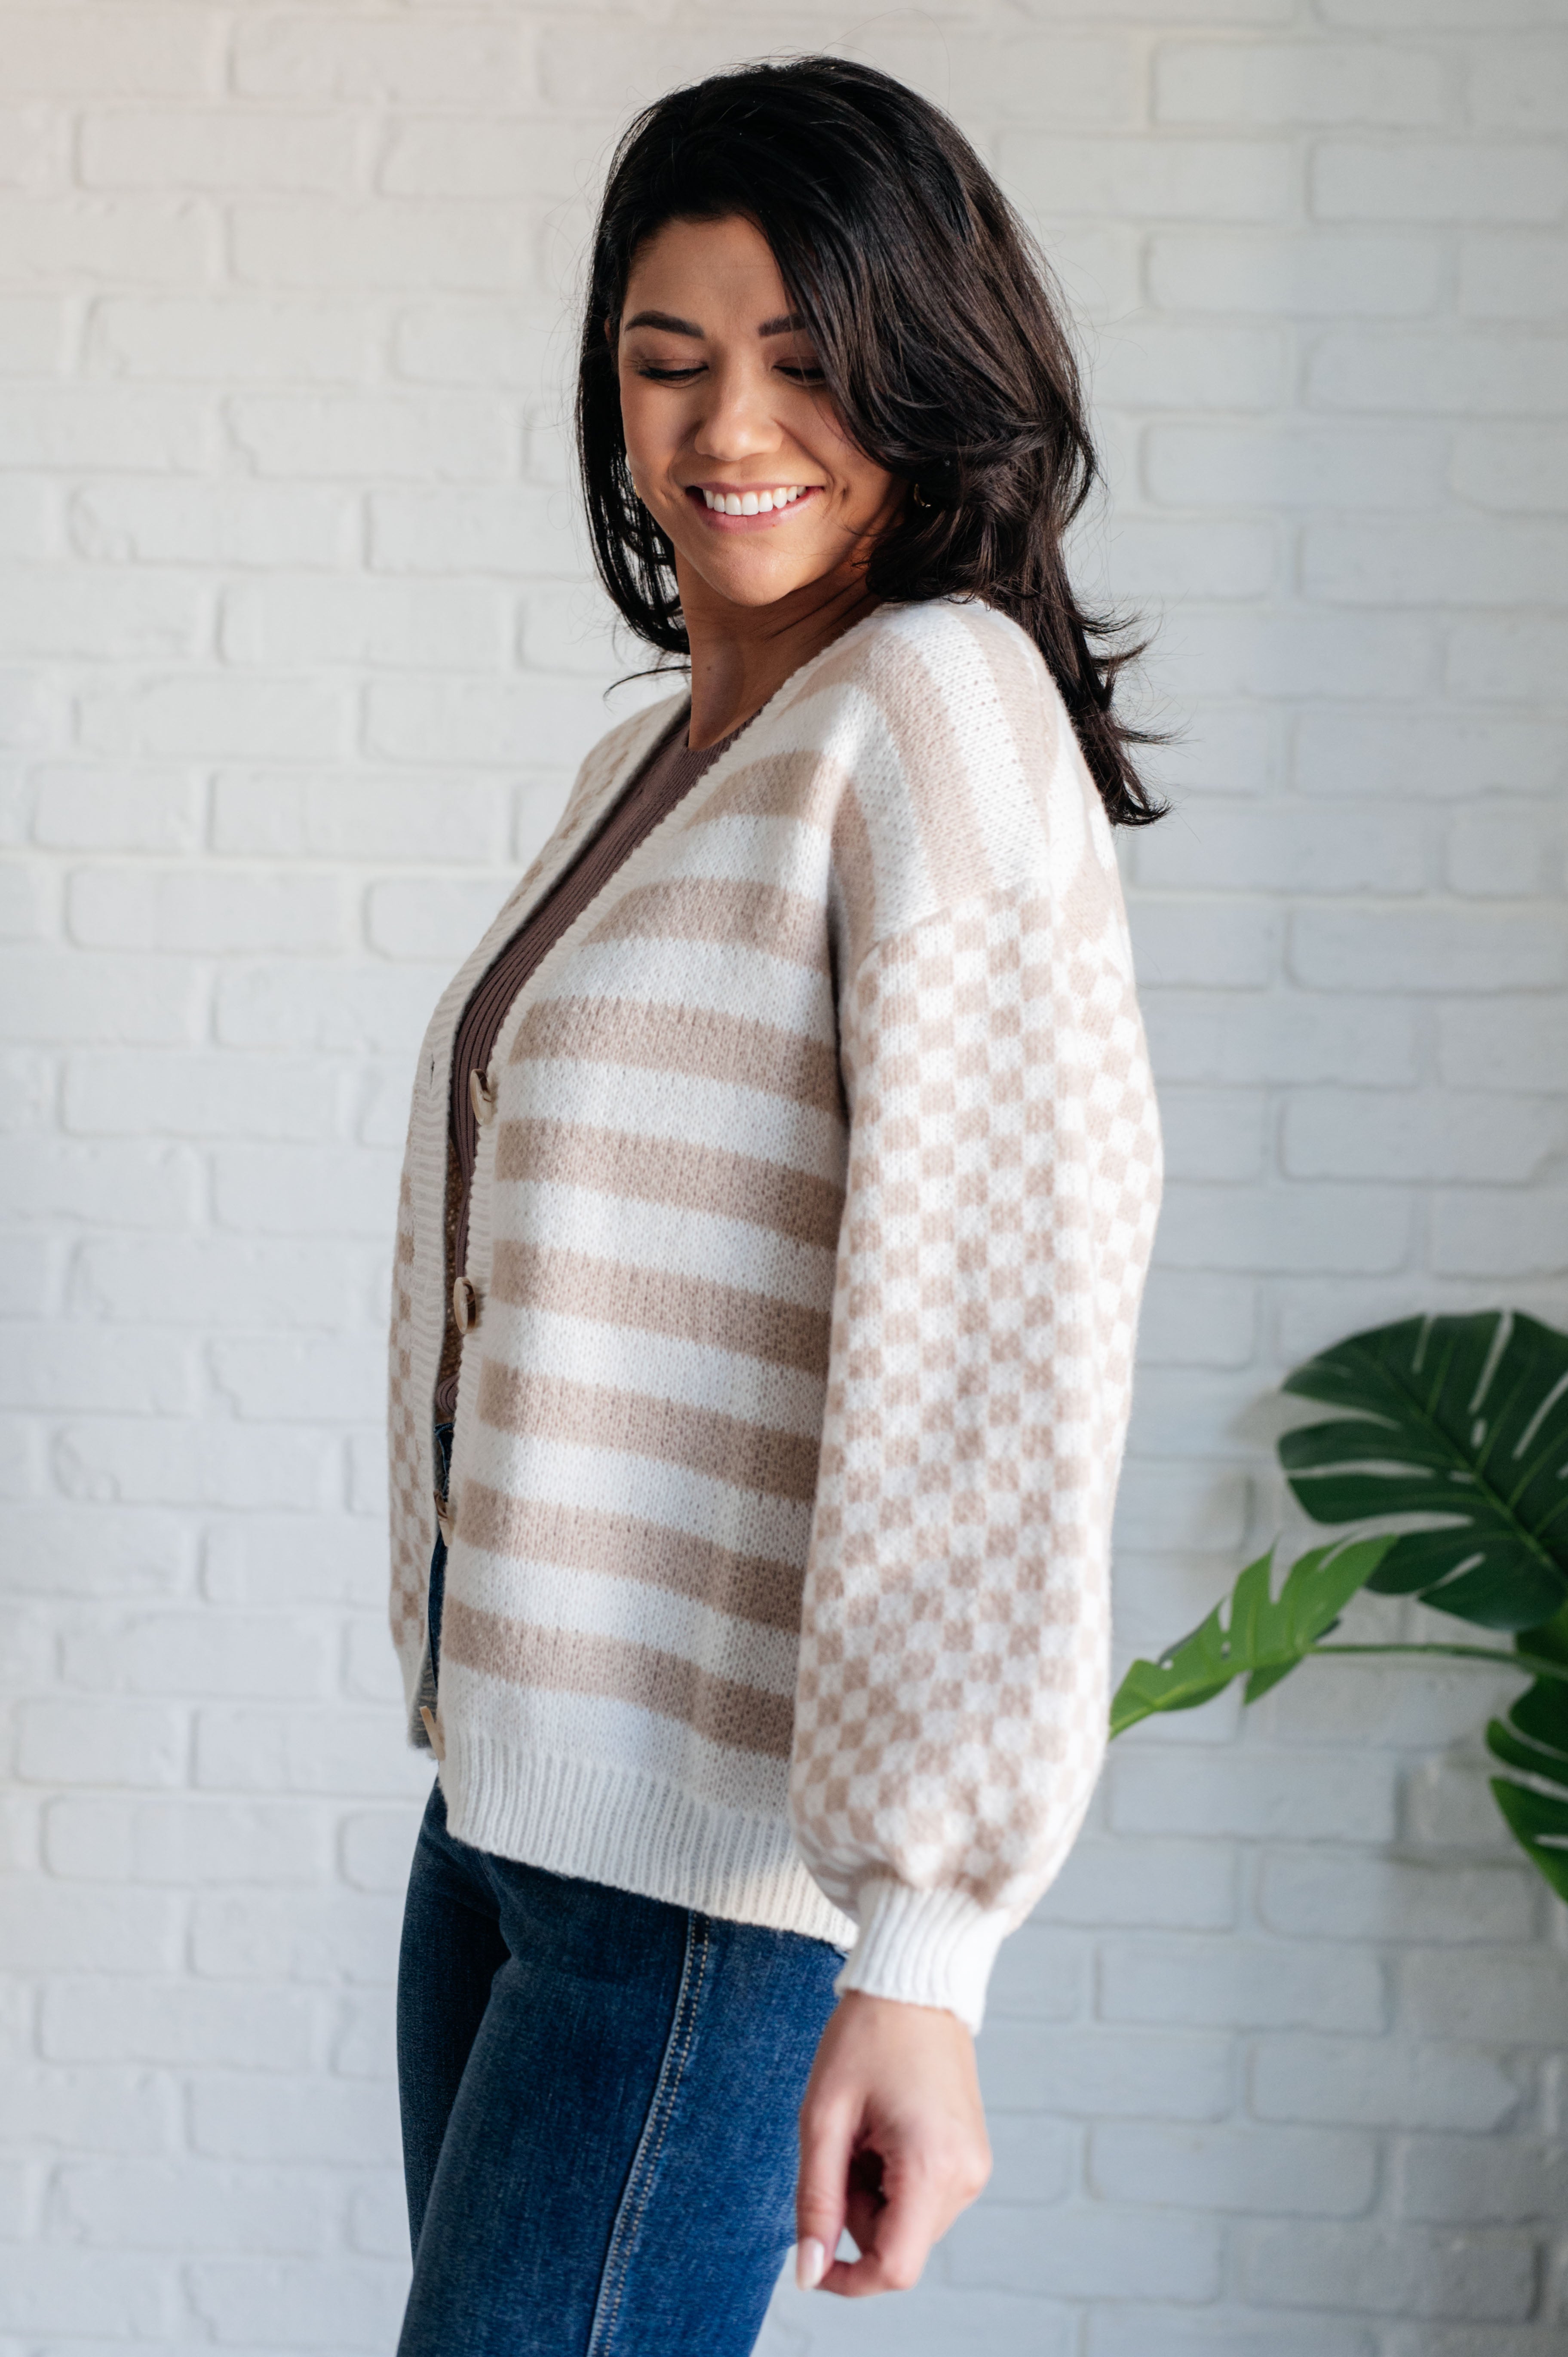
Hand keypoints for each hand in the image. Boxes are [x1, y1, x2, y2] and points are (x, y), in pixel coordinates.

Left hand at [794, 1990, 989, 2296]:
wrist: (914, 1981)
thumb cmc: (865, 2037)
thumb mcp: (823, 2117)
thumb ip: (816, 2200)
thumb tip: (807, 2273)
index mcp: (933, 2166)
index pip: (894, 2269)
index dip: (845, 2278)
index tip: (810, 2253)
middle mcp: (966, 2176)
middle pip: (896, 2245)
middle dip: (854, 2213)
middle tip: (839, 2146)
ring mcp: (974, 2168)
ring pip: (907, 2224)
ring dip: (872, 2193)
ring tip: (864, 2129)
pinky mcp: (971, 2157)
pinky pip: (923, 2198)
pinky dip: (892, 2179)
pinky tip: (885, 2129)